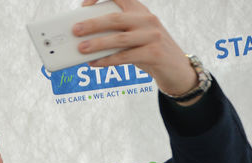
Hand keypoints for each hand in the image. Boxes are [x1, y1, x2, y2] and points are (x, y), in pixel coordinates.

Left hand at [77, 0, 198, 99]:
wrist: (176, 68)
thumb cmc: (147, 50)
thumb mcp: (134, 35)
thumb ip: (115, 33)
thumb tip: (83, 40)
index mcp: (140, 10)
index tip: (84, 5)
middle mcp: (147, 19)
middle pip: (115, 18)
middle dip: (92, 24)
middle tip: (75, 30)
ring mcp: (152, 36)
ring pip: (119, 39)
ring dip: (97, 44)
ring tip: (81, 49)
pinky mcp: (154, 53)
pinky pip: (126, 56)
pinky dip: (107, 60)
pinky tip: (94, 63)